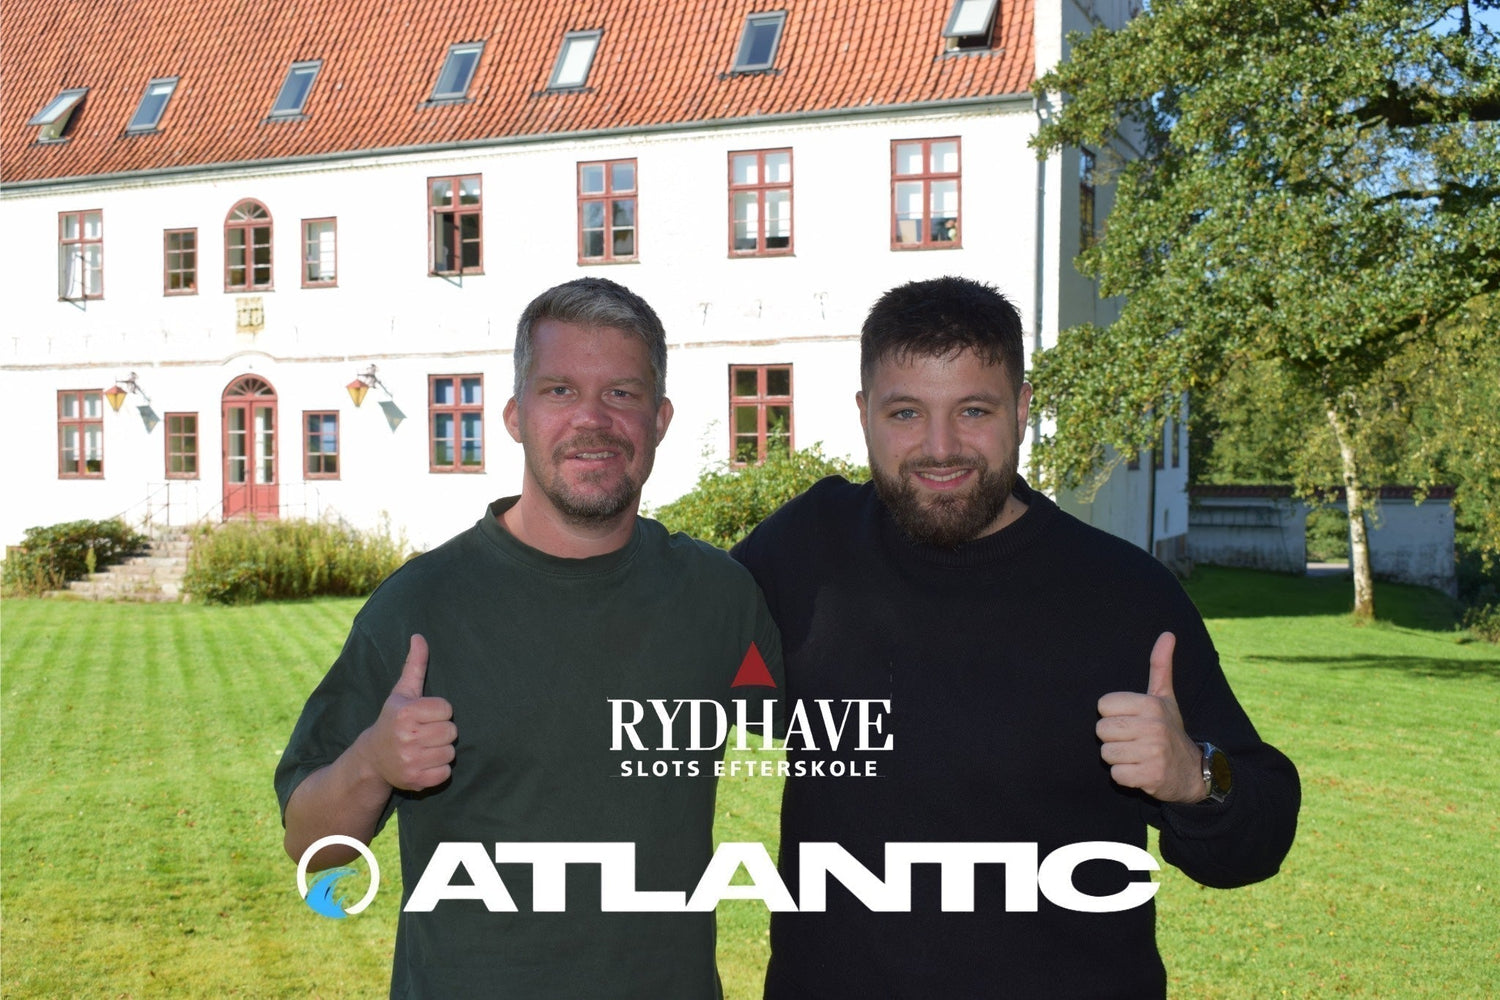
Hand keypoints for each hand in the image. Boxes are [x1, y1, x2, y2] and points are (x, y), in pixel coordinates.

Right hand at [358, 634, 456, 790]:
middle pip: (451, 731)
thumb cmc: (394, 720)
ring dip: (440, 750)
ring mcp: (409, 760)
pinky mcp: (415, 780)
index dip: (439, 712)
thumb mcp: (402, 692)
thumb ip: (415, 665)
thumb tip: (419, 636)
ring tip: (423, 748)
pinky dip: (438, 770)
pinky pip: (445, 773)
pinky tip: (423, 763)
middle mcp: (406, 737)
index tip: (424, 716)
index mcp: (405, 713)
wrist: (373, 758)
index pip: (447, 709)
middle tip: (424, 733)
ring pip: (450, 752)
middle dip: (441, 731)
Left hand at [1096, 632, 1204, 803]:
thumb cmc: (1170, 730)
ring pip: (1106, 754)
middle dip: (1113, 738)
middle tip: (1134, 740)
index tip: (1132, 720)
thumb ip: (1160, 665)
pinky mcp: (1150, 777)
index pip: (1103, 705)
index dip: (1114, 715)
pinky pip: (1116, 775)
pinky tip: (1141, 771)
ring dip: (1119, 758)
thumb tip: (1168, 633)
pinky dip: (1125, 776)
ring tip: (1138, 755)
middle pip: (1101, 730)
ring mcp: (1153, 753)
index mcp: (1151, 704)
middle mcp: (1153, 727)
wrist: (1193, 772)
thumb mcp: (1165, 697)